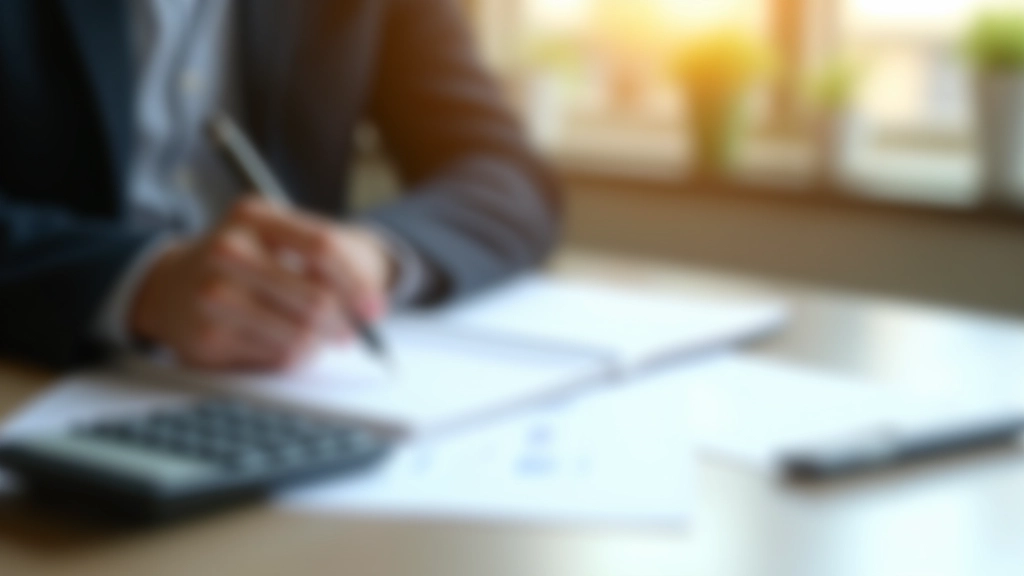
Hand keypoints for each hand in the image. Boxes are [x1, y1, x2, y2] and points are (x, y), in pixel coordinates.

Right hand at [129, 198, 394, 370]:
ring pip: (298, 336)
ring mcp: (212, 295)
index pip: (322, 248)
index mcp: (253, 216)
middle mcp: (228, 250)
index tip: (375, 309)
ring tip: (317, 338)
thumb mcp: (282, 240)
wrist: (174, 284)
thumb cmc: (249, 261)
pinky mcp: (207, 338)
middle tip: (351, 333)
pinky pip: (274, 359)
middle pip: (314, 299)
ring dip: (319, 344)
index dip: (357, 283)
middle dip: (344, 323)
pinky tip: (280, 342)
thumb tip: (370, 306)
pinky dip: (291, 357)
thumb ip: (330, 258)